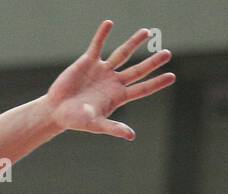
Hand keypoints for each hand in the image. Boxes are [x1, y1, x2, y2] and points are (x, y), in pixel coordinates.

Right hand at [44, 20, 174, 139]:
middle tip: (167, 54)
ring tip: (146, 32)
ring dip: (134, 43)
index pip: (142, 88)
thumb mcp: (95, 124)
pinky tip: (109, 24)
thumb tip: (131, 136)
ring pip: (122, 54)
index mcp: (118, 96)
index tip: (171, 76)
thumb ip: (113, 128)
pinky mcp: (88, 62)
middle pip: (138, 70)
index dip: (156, 83)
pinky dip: (102, 35)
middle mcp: (113, 82)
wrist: (55, 111)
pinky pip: (97, 46)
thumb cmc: (75, 120)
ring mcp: (102, 70)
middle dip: (152, 62)